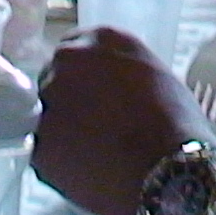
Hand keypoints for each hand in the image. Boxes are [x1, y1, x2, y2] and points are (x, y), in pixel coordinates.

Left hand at [35, 27, 215, 214]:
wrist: (170, 170)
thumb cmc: (176, 124)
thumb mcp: (155, 75)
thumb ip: (120, 70)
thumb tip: (109, 85)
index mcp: (98, 41)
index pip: (73, 51)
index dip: (82, 78)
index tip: (91, 96)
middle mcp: (66, 63)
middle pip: (53, 82)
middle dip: (67, 103)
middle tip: (92, 128)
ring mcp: (48, 104)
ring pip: (45, 118)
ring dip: (61, 134)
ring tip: (93, 155)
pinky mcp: (39, 147)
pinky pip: (43, 154)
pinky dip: (59, 165)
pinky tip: (87, 173)